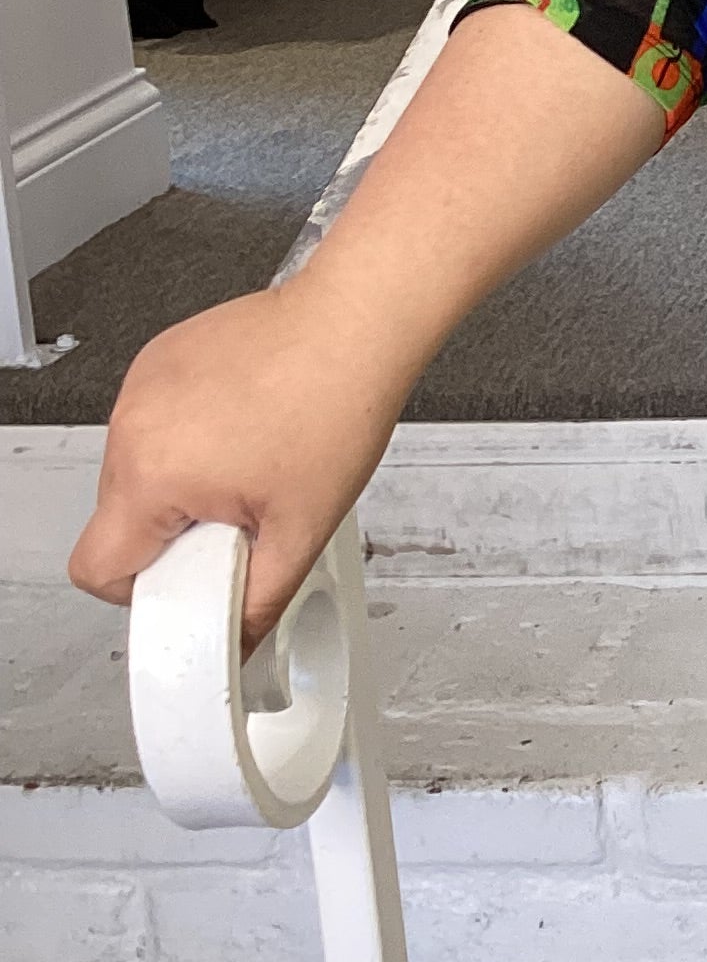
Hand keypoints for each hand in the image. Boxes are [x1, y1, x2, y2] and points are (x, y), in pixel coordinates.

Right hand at [69, 281, 406, 647]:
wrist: (356, 321)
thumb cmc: (337, 403)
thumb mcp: (303, 531)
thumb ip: (257, 601)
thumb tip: (234, 640)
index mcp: (151, 474)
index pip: (95, 569)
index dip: (144, 590)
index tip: (191, 578)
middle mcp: (133, 425)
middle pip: (120, 519)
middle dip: (177, 532)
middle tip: (243, 516)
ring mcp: (142, 387)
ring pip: (141, 470)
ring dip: (185, 484)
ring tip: (253, 463)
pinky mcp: (161, 359)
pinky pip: (157, 423)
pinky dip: (192, 436)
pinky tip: (248, 426)